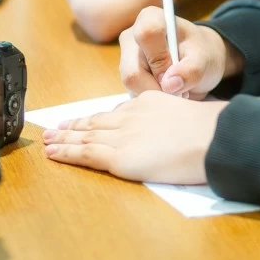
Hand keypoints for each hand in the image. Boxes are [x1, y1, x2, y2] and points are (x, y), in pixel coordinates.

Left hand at [42, 91, 227, 184]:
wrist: (212, 138)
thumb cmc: (211, 131)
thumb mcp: (190, 114)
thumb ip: (175, 121)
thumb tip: (177, 134)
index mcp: (149, 103)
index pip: (117, 112)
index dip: (98, 118)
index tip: (87, 121)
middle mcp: (131, 116)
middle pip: (96, 121)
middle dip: (74, 126)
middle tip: (56, 129)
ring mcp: (123, 135)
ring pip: (85, 136)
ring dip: (64, 139)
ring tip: (48, 141)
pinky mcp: (118, 156)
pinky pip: (85, 154)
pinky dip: (66, 153)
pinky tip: (53, 153)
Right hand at [119, 7, 242, 97]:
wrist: (198, 62)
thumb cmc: (201, 54)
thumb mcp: (204, 60)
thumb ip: (191, 70)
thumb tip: (169, 84)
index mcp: (151, 19)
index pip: (146, 35)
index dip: (161, 60)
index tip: (176, 72)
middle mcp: (131, 36)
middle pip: (133, 71)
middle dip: (158, 87)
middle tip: (180, 90)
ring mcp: (125, 57)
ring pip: (132, 86)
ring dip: (156, 93)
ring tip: (177, 90)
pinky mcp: (126, 75)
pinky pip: (133, 93)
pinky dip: (152, 97)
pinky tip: (166, 91)